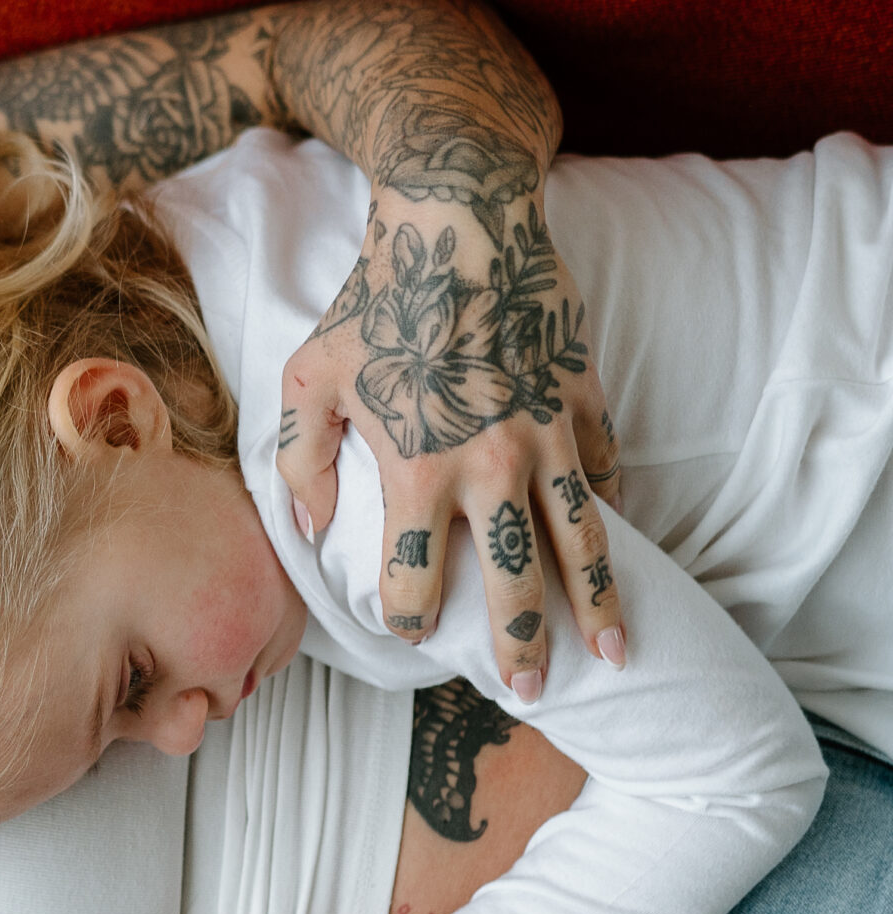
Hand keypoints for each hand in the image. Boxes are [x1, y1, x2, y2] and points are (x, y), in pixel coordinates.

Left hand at [278, 191, 625, 696]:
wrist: (458, 221)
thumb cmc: (370, 302)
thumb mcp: (306, 382)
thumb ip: (299, 465)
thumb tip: (305, 532)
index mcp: (417, 471)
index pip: (411, 580)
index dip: (406, 617)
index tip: (411, 630)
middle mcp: (490, 465)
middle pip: (513, 581)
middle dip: (519, 644)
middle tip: (527, 692)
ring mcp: (547, 434)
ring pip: (583, 541)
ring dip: (599, 604)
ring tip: (614, 653)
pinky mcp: (584, 397)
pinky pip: (606, 470)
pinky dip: (612, 512)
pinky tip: (615, 548)